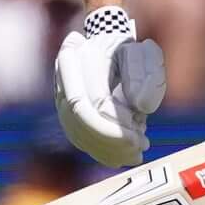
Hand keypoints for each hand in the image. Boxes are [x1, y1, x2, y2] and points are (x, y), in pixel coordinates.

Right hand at [53, 6, 166, 167]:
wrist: (109, 46)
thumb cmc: (130, 51)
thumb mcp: (145, 55)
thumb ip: (146, 76)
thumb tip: (142, 107)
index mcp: (79, 54)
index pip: (91, 99)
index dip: (114, 122)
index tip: (139, 133)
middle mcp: (63, 75)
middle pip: (79, 117)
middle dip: (110, 139)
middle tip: (140, 149)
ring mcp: (59, 93)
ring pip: (76, 130)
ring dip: (107, 148)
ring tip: (136, 154)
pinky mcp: (65, 110)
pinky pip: (77, 136)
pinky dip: (99, 150)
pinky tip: (121, 158)